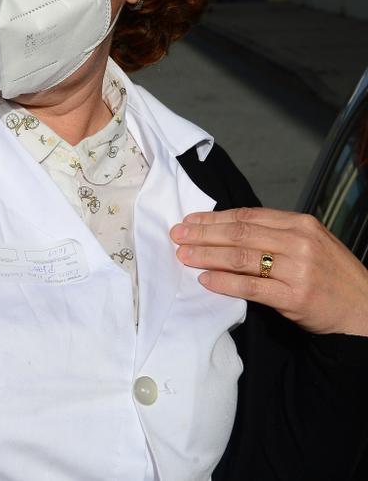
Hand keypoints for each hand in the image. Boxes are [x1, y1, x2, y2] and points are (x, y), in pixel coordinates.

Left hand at [172, 207, 367, 335]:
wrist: (364, 309)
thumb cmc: (331, 275)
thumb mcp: (310, 243)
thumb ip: (275, 234)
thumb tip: (227, 229)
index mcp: (300, 224)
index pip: (247, 216)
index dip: (214, 218)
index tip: (189, 221)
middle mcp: (299, 242)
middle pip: (238, 234)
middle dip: (203, 234)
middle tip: (177, 236)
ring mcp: (298, 269)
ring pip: (240, 258)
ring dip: (206, 256)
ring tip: (183, 256)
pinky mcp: (294, 296)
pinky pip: (250, 287)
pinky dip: (225, 282)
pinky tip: (206, 280)